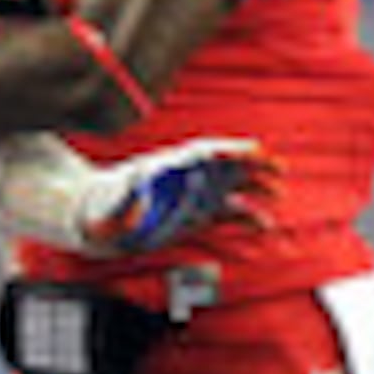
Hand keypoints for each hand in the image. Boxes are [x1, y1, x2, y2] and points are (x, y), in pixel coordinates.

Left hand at [76, 135, 275, 254]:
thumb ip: (124, 199)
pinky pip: (228, 213)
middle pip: (224, 164)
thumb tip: (137, 184)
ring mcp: (193, 196)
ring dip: (256, 187)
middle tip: (279, 167)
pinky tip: (266, 225)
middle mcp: (184, 178)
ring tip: (279, 192)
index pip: (202, 153)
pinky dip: (248, 217)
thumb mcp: (107, 206)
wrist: (95, 223)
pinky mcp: (198, 216)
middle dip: (252, 164)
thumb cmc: (101, 212)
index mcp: (166, 169)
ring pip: (231, 186)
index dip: (229, 150)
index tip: (252, 149)